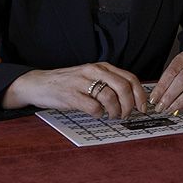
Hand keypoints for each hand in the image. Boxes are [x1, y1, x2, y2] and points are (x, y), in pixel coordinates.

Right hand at [2, 63, 147, 118]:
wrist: (39, 83)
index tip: (142, 107)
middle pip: (123, 87)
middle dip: (130, 105)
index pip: (130, 78)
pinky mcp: (71, 95)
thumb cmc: (69, 83)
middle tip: (126, 114)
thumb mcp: (91, 76)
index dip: (140, 94)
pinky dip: (99, 114)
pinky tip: (96, 114)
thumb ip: (109, 82)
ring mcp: (82, 82)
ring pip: (110, 97)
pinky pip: (93, 107)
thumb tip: (132, 98)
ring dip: (115, 111)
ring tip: (112, 116)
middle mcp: (94, 71)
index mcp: (102, 67)